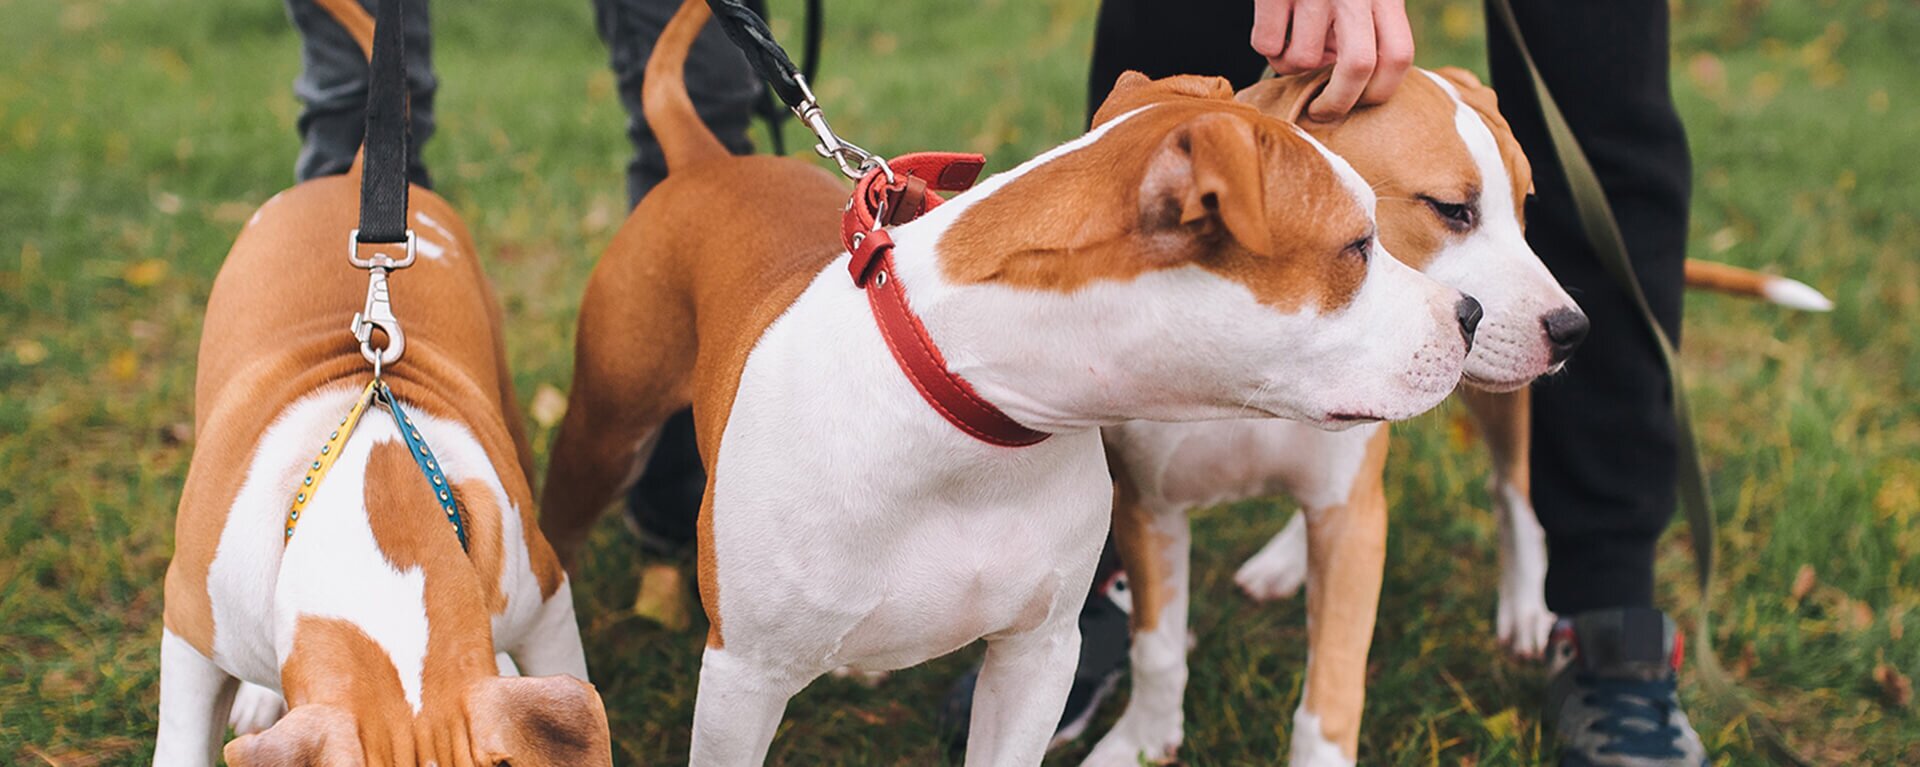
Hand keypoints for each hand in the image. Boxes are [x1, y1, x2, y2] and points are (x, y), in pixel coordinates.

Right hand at [1251, 0, 1414, 118]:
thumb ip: (1371, 29)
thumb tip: (1356, 86)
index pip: (1397, 57)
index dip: (1380, 92)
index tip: (1362, 104)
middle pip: (1357, 67)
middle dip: (1336, 103)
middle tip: (1322, 112)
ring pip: (1301, 60)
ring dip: (1291, 66)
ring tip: (1294, 43)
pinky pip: (1266, 44)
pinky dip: (1266, 45)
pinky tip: (1275, 26)